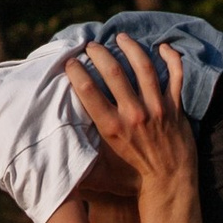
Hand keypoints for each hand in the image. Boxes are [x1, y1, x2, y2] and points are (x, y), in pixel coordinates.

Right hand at [64, 34, 194, 206]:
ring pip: (144, 67)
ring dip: (131, 48)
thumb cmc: (132, 180)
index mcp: (112, 128)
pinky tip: (162, 47)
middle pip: (114, 72)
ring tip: (120, 38)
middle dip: (99, 53)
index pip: (88, 90)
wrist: (170, 185)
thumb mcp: (99, 175)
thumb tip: (46, 166)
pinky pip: (175, 75)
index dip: (76, 71)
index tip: (70, 62)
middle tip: (91, 45)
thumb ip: (76, 168)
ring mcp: (157, 108)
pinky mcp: (176, 107)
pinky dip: (171, 58)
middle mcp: (134, 114)